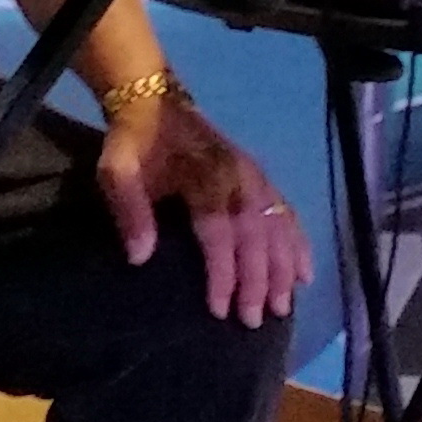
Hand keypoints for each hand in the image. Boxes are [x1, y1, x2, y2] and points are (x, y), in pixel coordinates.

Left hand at [98, 91, 306, 324]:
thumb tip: (141, 257)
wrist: (153, 100)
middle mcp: (239, 178)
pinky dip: (298, 243)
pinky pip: (287, 212)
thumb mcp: (117, 168)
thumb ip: (129, 209)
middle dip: (258, 281)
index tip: (220, 311)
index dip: (223, 274)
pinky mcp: (259, 177)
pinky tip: (304, 273)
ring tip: (283, 307)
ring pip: (277, 227)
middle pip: (255, 236)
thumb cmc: (134, 142)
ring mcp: (254, 176)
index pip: (220, 234)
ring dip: (283, 267)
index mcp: (206, 178)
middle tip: (255, 321)